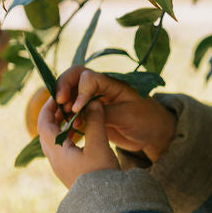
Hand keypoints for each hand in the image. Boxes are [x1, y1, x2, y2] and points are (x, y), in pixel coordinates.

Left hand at [39, 100, 120, 187]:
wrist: (105, 205)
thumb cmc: (101, 175)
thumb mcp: (99, 145)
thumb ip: (95, 122)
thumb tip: (93, 102)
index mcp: (57, 152)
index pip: (44, 123)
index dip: (49, 107)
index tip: (57, 96)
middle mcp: (54, 160)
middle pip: (46, 133)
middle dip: (54, 116)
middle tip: (66, 104)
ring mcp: (61, 168)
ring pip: (54, 142)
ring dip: (61, 127)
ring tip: (75, 117)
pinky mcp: (70, 173)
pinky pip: (62, 151)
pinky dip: (67, 138)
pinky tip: (81, 136)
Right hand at [55, 64, 175, 160]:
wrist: (153, 134)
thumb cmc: (146, 121)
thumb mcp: (127, 116)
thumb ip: (105, 113)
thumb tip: (80, 111)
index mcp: (112, 83)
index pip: (89, 78)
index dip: (80, 91)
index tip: (76, 108)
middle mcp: (100, 88)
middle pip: (74, 78)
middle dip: (62, 88)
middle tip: (58, 104)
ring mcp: (93, 99)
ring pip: (70, 94)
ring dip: (61, 104)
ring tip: (60, 119)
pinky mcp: (90, 113)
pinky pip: (72, 110)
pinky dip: (65, 117)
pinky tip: (64, 129)